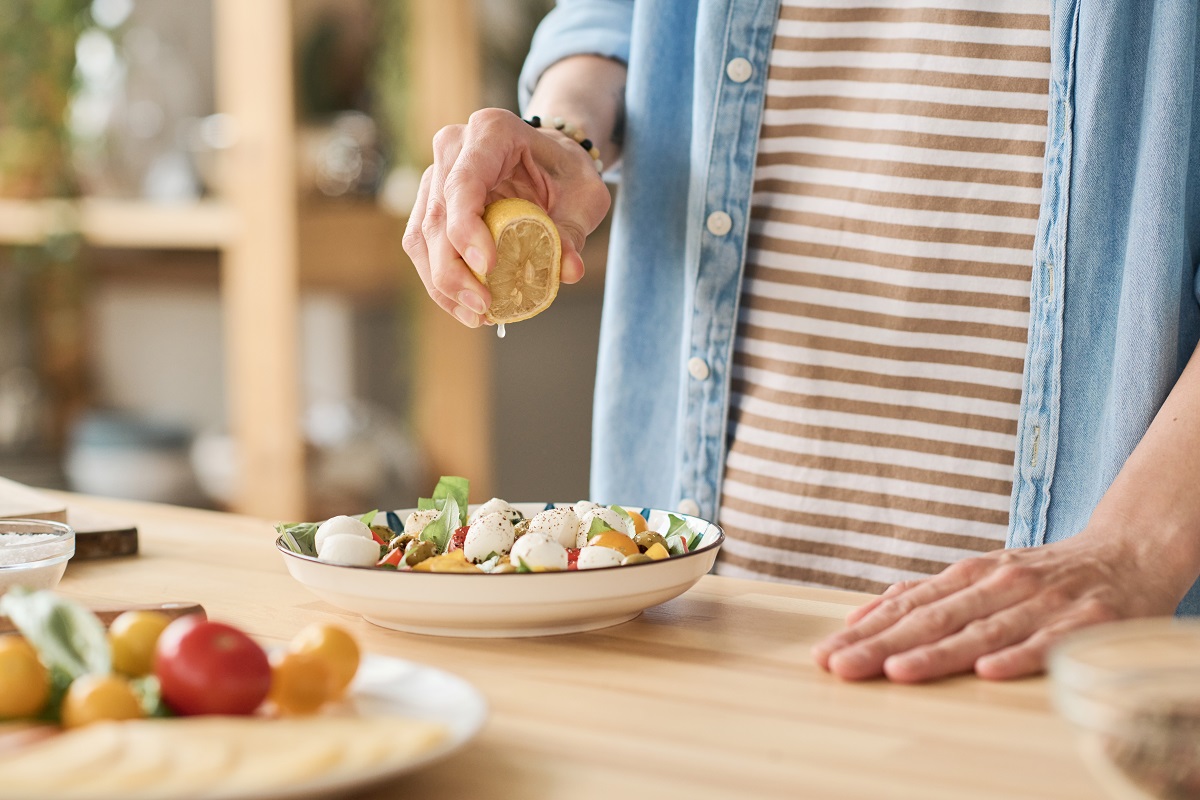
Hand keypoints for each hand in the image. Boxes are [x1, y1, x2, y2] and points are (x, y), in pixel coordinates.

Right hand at [402, 108, 610, 326]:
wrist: (550, 159)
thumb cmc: (567, 172)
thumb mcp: (584, 196)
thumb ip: (573, 231)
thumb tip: (569, 271)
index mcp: (491, 131)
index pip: (464, 184)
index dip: (467, 230)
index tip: (488, 268)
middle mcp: (453, 148)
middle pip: (437, 217)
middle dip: (454, 270)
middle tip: (484, 307)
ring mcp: (436, 176)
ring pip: (421, 237)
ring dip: (443, 284)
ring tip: (477, 316)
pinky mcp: (431, 204)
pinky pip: (423, 248)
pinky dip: (442, 282)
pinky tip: (466, 308)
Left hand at [810, 527, 1185, 682]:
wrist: (1126, 553)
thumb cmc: (1043, 574)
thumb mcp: (981, 574)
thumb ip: (925, 594)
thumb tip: (860, 613)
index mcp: (970, 574)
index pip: (907, 606)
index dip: (865, 631)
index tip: (827, 654)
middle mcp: (999, 584)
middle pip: (932, 619)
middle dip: (882, 644)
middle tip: (841, 666)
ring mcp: (1041, 602)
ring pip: (981, 631)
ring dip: (938, 652)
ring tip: (898, 670)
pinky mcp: (1084, 623)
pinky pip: (1048, 643)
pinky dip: (1018, 655)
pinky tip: (988, 671)